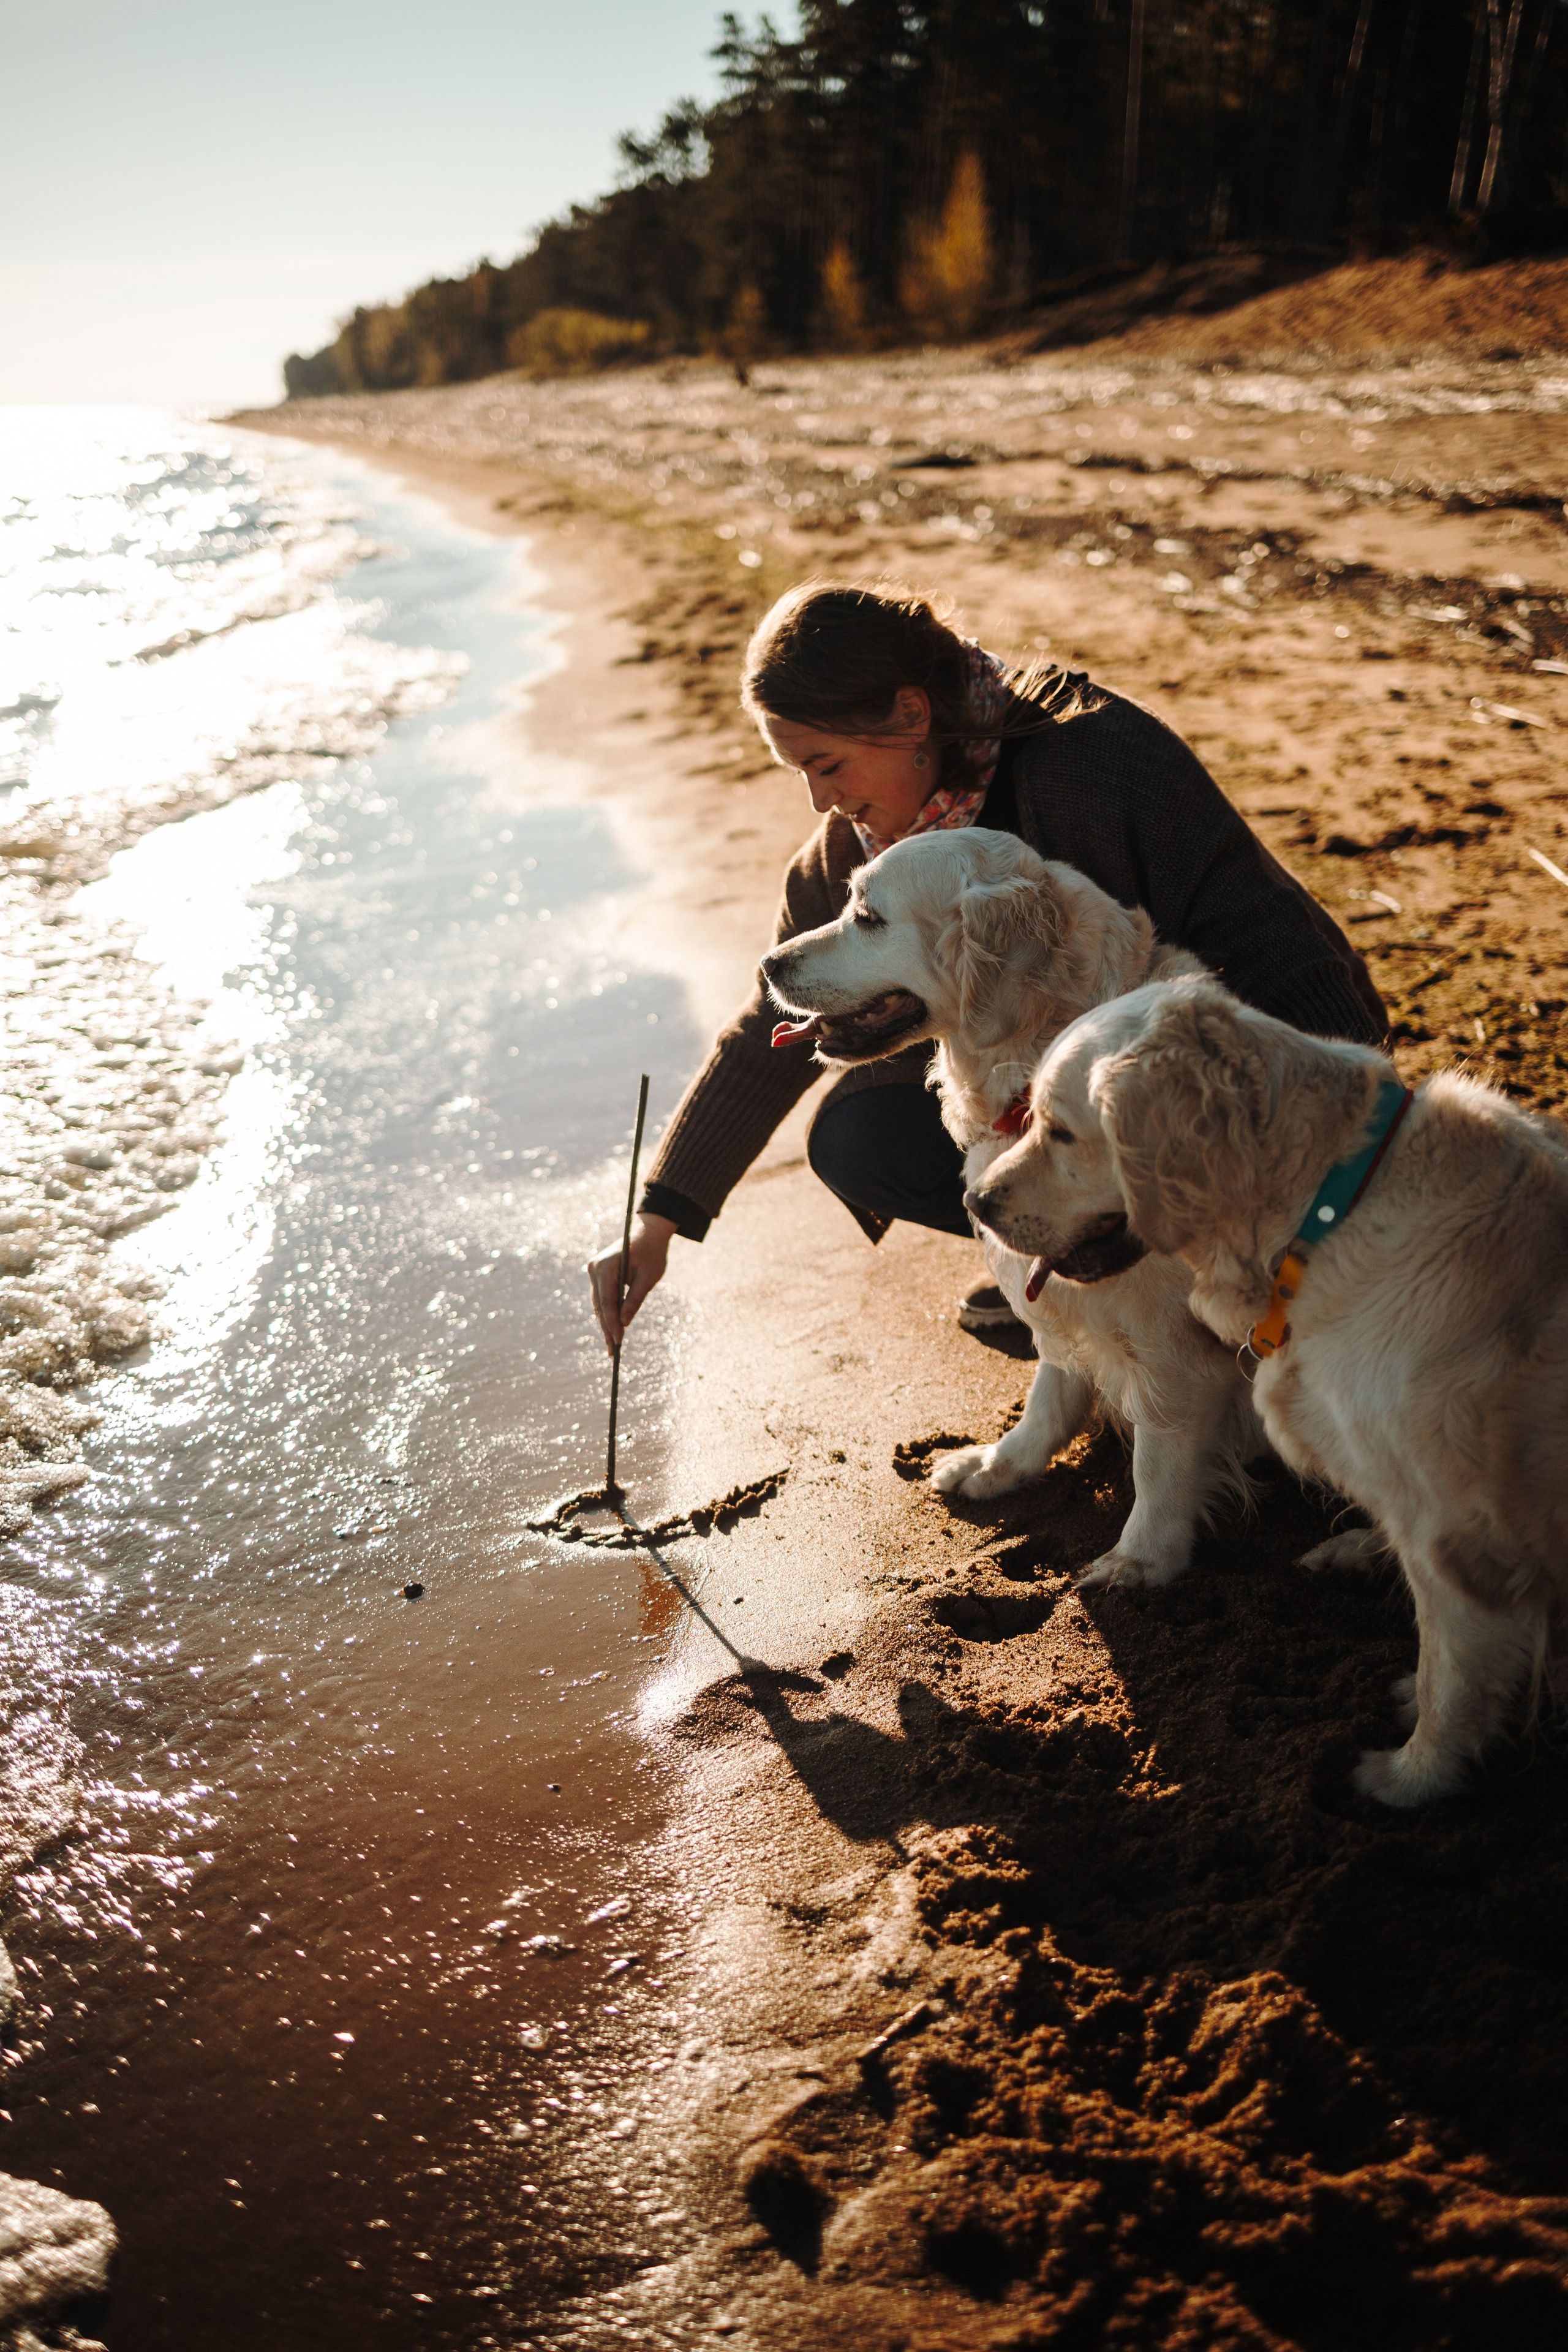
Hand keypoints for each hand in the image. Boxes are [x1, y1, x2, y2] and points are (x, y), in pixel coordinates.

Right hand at [587, 1212, 675, 1353]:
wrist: (647, 1232)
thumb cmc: (652, 1253)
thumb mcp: (648, 1277)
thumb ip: (635, 1299)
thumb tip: (624, 1323)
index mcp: (606, 1266)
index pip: (607, 1301)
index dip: (612, 1323)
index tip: (618, 1342)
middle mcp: (595, 1268)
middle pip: (599, 1305)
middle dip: (607, 1328)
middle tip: (613, 1352)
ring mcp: (594, 1270)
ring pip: (598, 1303)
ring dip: (605, 1323)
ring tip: (612, 1346)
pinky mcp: (597, 1273)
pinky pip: (601, 1297)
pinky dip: (607, 1313)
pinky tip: (612, 1329)